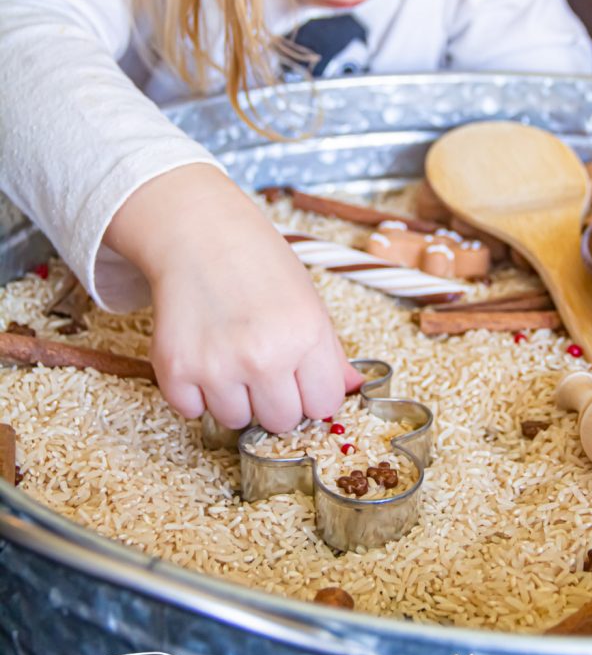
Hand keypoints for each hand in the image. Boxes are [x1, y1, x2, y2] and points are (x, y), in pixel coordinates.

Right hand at [104, 165, 362, 431]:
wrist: (197, 232)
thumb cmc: (257, 262)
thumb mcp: (308, 299)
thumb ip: (330, 352)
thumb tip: (352, 390)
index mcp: (306, 336)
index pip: (323, 405)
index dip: (311, 393)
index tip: (298, 377)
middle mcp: (264, 357)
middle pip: (281, 422)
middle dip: (274, 400)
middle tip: (260, 363)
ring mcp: (217, 367)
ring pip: (236, 421)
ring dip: (233, 397)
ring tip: (228, 353)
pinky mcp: (175, 370)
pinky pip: (192, 411)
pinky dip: (194, 392)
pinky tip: (201, 353)